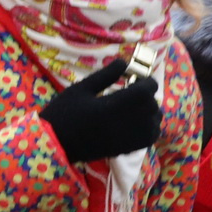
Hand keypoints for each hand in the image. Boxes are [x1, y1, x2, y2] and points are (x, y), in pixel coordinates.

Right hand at [40, 61, 161, 164]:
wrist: (56, 144)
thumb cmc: (64, 114)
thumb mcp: (80, 89)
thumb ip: (105, 75)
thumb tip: (124, 62)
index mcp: (115, 104)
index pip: (147, 90)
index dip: (145, 81)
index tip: (135, 79)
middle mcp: (127, 122)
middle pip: (152, 104)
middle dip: (145, 95)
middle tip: (131, 91)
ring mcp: (130, 137)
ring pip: (155, 120)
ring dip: (150, 111)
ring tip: (134, 107)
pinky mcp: (128, 148)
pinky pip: (151, 137)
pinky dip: (150, 127)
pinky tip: (137, 122)